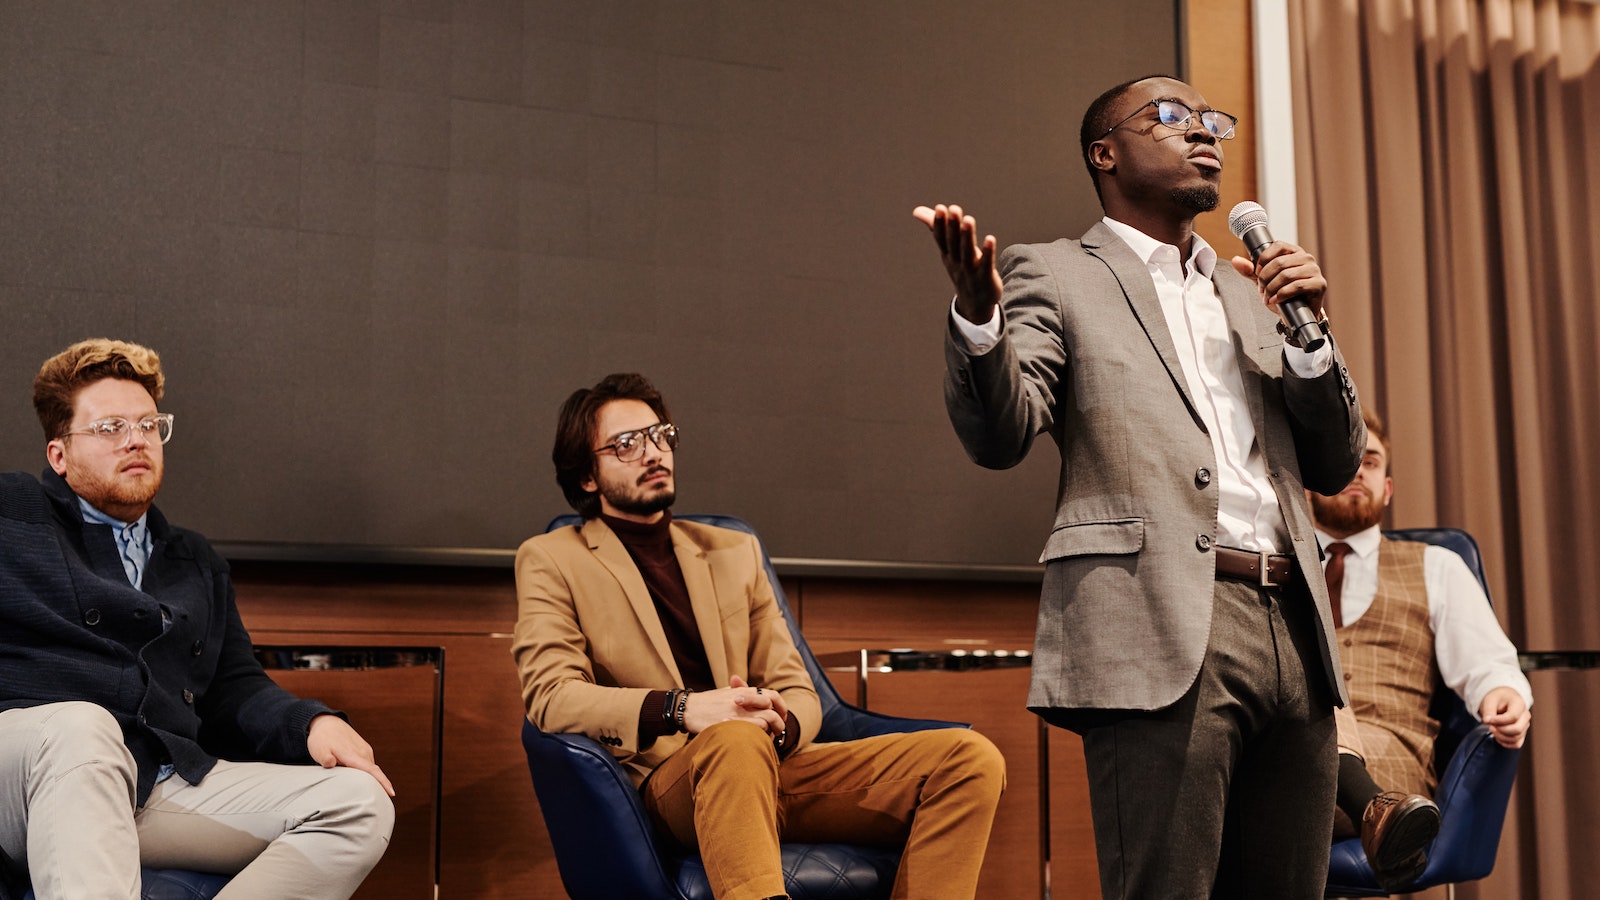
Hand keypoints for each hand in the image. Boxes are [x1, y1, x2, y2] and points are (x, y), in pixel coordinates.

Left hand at [307, 714, 395, 795]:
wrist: (326, 723)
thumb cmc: (321, 739)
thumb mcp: (319, 749)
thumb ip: (325, 758)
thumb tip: (330, 763)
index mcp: (353, 755)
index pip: (372, 770)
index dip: (382, 782)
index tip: (391, 793)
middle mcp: (362, 752)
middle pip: (374, 772)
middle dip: (379, 786)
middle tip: (377, 802)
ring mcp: (364, 750)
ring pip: (371, 768)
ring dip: (371, 779)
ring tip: (368, 793)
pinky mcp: (363, 748)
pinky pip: (368, 763)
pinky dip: (368, 772)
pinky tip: (362, 779)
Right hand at [682, 675, 787, 736]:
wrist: (688, 708)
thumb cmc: (707, 703)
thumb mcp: (725, 693)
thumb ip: (740, 692)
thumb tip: (752, 694)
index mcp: (744, 691)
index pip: (773, 696)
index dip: (781, 707)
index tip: (781, 717)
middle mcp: (744, 699)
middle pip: (773, 709)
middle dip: (779, 722)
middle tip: (778, 731)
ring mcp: (739, 711)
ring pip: (767, 719)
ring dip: (772, 730)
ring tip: (770, 739)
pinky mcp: (732, 722)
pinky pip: (756, 728)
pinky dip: (761, 735)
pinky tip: (757, 740)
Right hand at [913, 204, 1002, 324]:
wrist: (975, 303)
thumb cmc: (961, 269)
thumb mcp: (947, 249)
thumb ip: (936, 227)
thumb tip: (917, 211)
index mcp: (948, 254)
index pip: (941, 238)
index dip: (940, 224)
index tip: (940, 208)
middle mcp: (957, 262)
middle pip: (954, 243)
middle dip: (953, 227)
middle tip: (953, 209)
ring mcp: (970, 270)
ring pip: (967, 252)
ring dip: (967, 236)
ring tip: (968, 220)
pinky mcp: (986, 277)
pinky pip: (986, 264)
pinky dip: (987, 252)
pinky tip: (990, 239)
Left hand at [1228, 241, 1326, 317]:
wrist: (1295, 315)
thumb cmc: (1282, 295)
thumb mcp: (1263, 281)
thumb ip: (1250, 271)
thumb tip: (1235, 260)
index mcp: (1294, 252)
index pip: (1277, 245)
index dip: (1263, 259)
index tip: (1257, 273)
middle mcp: (1306, 258)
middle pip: (1279, 262)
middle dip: (1265, 278)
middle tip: (1261, 289)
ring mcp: (1314, 270)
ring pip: (1287, 274)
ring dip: (1272, 288)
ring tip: (1267, 297)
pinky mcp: (1319, 284)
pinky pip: (1297, 286)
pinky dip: (1282, 294)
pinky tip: (1275, 300)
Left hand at [1478, 686, 1530, 748]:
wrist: (1502, 699)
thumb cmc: (1497, 699)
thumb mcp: (1490, 700)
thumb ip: (1488, 711)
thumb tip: (1487, 721)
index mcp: (1519, 704)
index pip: (1513, 717)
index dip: (1499, 721)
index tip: (1487, 720)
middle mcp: (1525, 715)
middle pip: (1517, 730)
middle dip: (1500, 730)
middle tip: (1490, 726)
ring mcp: (1525, 725)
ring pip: (1516, 738)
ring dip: (1501, 737)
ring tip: (1492, 729)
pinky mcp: (1522, 733)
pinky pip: (1516, 744)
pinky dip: (1505, 743)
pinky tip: (1497, 736)